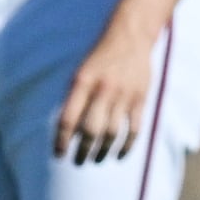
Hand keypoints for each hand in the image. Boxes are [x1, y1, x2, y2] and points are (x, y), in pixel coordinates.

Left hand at [53, 12, 165, 162]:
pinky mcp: (140, 98)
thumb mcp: (82, 72)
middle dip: (83, 150)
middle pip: (91, 129)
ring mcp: (124, 95)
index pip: (68, 118)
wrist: (130, 37)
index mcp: (83, 82)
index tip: (58, 154)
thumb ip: (76, 98)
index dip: (62, 140)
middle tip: (78, 162)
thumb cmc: (100, 57)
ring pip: (112, 132)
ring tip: (96, 160)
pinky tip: (119, 155)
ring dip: (103, 150)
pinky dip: (127, 145)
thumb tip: (69, 130)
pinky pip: (134, 128)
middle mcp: (103, 90)